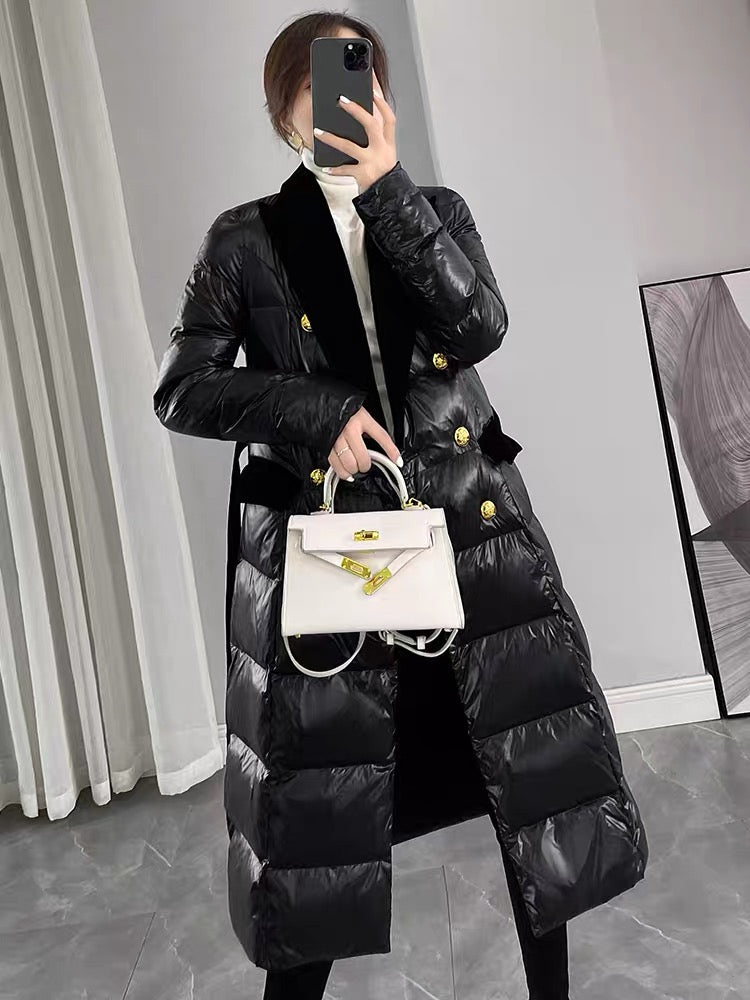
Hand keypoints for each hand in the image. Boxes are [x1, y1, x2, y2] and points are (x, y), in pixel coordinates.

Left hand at [313, 71, 396, 192]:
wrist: (389, 200)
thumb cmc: (383, 176)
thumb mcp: (384, 155)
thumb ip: (375, 139)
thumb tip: (357, 119)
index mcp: (389, 144)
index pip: (389, 118)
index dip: (381, 102)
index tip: (372, 88)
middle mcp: (382, 151)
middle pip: (371, 124)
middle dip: (356, 110)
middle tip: (341, 99)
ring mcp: (372, 163)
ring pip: (350, 147)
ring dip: (332, 138)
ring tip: (318, 131)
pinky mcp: (363, 176)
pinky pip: (345, 170)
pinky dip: (334, 169)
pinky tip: (324, 166)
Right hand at [328, 406, 401, 480]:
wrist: (326, 407)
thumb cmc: (347, 412)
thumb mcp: (364, 416)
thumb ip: (373, 431)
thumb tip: (384, 451)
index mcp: (361, 419)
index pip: (381, 437)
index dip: (391, 451)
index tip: (398, 461)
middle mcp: (348, 430)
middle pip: (363, 458)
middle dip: (365, 465)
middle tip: (365, 463)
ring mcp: (336, 439)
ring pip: (349, 465)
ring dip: (354, 470)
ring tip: (355, 466)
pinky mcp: (326, 446)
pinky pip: (335, 466)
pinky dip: (342, 473)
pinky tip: (346, 472)